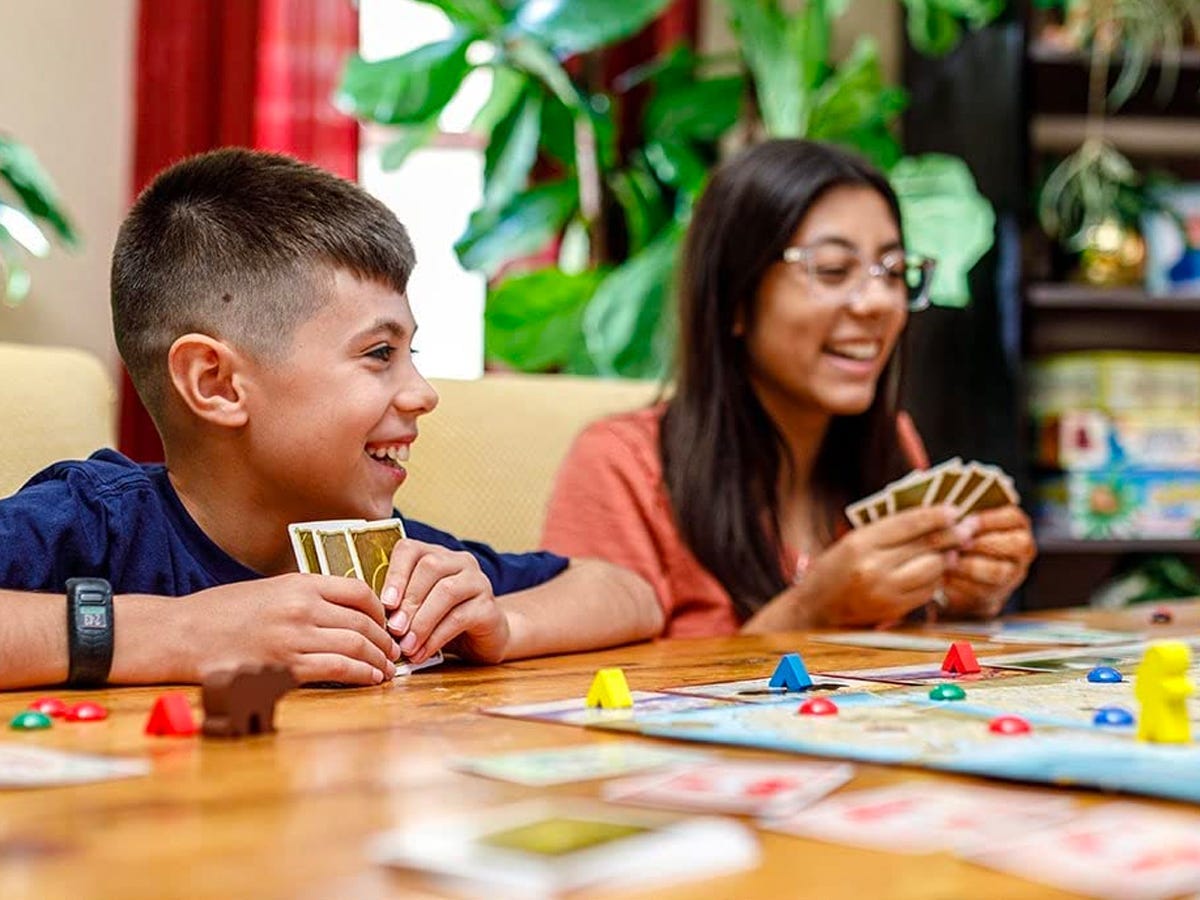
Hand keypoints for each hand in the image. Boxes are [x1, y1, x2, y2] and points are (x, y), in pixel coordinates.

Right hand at [182, 574, 397, 684]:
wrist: (180, 633)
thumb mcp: (268, 590)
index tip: (386, 624)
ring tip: (386, 669)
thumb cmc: (221, 613)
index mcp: (300, 583)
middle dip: (385, 640)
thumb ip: (305, 597)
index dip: (380, 611)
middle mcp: (302, 607)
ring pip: (356, 646)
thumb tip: (342, 612)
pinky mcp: (284, 667)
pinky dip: (360, 675)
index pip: (359, 592)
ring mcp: (294, 637)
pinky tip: (369, 679)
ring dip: (378, 660)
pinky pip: (337, 669)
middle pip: (363, 622)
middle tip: (393, 652)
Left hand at [381, 540, 509, 664]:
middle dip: (408, 600)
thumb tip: (371, 616)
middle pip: (430, 567)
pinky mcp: (489, 607)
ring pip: (446, 591)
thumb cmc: (443, 621)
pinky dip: (436, 637)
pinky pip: (460, 618)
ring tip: (406, 646)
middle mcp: (460, 562)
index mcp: (437, 555)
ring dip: (421, 621)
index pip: (410, 549)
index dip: (395, 574)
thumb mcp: (419, 608)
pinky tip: (421, 653)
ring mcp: (478, 582)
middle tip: (393, 629)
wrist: (485, 639)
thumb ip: (400, 605)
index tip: (384, 603)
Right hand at [802, 505, 971, 627]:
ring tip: (955, 548)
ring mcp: (885, 592)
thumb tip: (931, 517)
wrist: (814, 609)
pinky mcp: (894, 610)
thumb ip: (888, 529)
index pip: (909, 523)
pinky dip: (937, 578)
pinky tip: (938, 569)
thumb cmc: (833, 569)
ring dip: (948, 557)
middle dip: (953, 534)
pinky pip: (927, 591)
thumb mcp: (853, 541)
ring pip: (932, 569)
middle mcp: (874, 567)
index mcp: (861, 543)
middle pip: (926, 546)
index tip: (955, 509)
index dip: (936, 514)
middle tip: (969, 526)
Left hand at [941, 505, 1035, 618]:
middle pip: (1013, 545)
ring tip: (946, 559)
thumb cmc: (957, 536)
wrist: (956, 571)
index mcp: (1016, 524)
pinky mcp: (994, 596)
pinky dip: (960, 584)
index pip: (1012, 517)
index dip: (989, 519)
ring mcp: (1011, 575)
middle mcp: (1021, 550)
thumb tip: (945, 511)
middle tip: (957, 542)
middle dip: (982, 543)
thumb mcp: (963, 522)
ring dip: (969, 566)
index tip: (966, 521)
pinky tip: (942, 575)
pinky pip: (982, 592)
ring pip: (998, 572)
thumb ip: (961, 517)